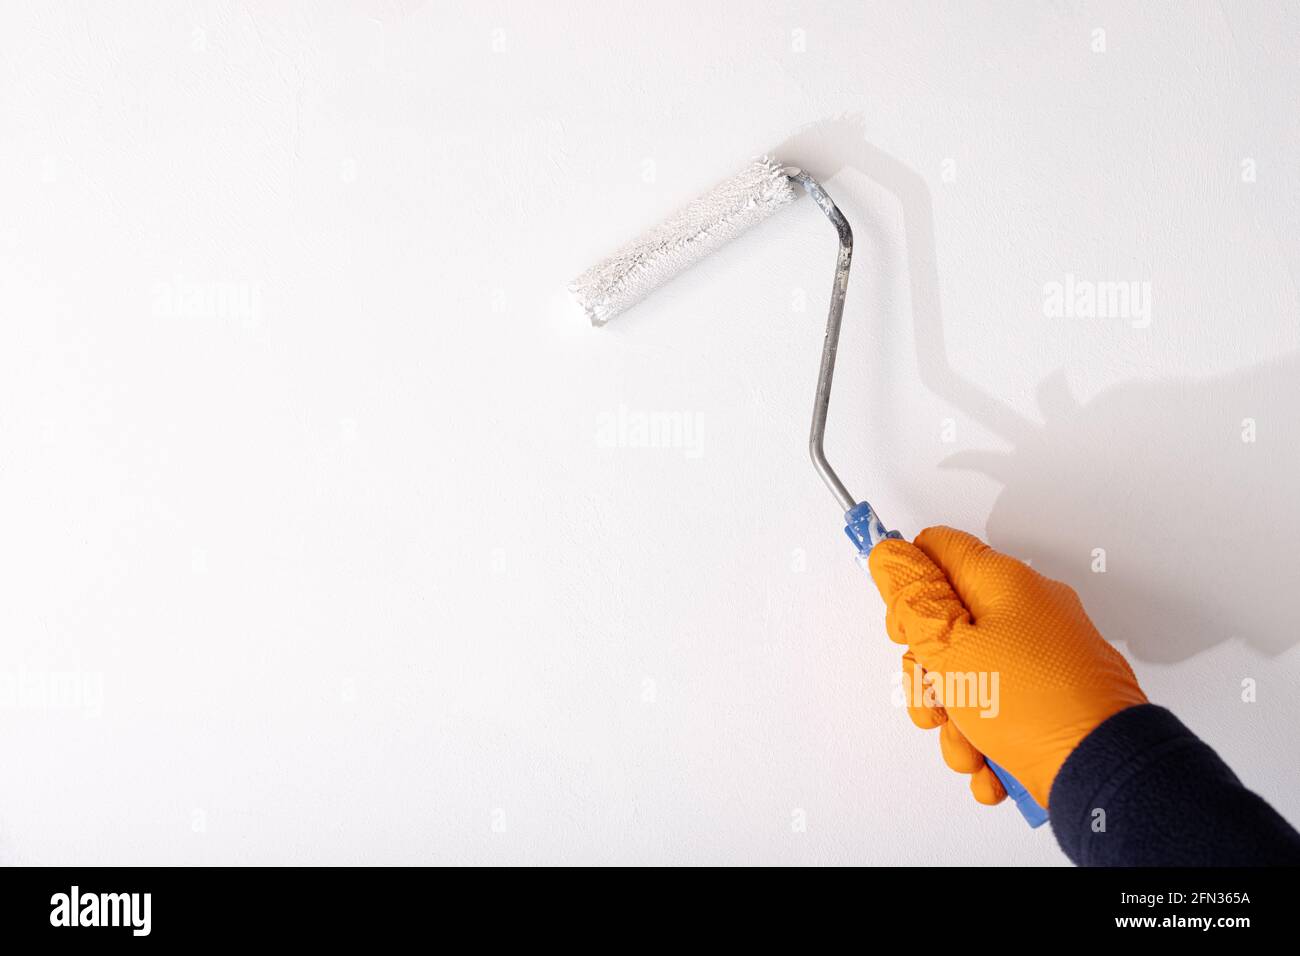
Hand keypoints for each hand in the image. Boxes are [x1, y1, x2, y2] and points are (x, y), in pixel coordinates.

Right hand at [868, 526, 1146, 807]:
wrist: (1104, 774)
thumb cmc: (1033, 707)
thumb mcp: (950, 648)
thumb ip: (913, 598)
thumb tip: (891, 554)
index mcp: (1005, 583)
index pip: (939, 551)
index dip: (910, 587)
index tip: (903, 629)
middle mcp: (1031, 612)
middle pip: (951, 625)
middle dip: (929, 677)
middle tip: (937, 705)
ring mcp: (1048, 657)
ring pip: (974, 677)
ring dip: (958, 723)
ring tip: (971, 750)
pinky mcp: (1059, 697)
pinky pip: (1006, 710)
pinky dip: (991, 742)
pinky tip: (992, 767)